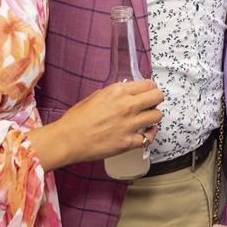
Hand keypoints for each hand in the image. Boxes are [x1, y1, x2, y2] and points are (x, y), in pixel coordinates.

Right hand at [29, 79, 163, 170]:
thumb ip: (116, 93)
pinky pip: (148, 138)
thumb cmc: (77, 118)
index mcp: (118, 91)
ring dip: (153, 117)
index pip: (149, 84)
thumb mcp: (97, 96)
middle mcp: (127, 105)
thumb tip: (129, 93)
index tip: (147, 93)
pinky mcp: (128, 142)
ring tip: (145, 120)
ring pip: (157, 116)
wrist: (68, 139)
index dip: (149, 89)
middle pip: (158, 97)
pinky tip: (142, 134)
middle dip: (156, 100)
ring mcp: (129, 124)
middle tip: (149, 105)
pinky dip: (147, 136)